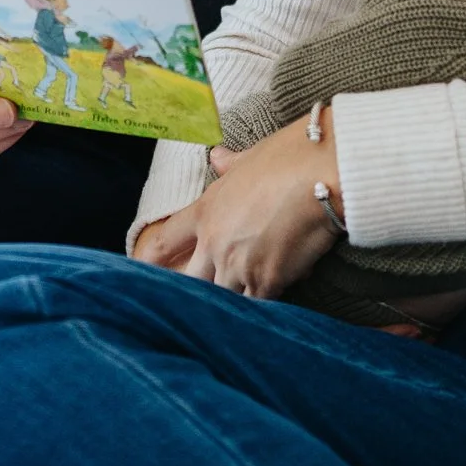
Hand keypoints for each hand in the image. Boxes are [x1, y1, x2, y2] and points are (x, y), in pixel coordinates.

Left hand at [132, 118, 340, 297]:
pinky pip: (257, 305)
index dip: (149, 261)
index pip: (164, 241)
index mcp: (205, 211)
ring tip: (237, 309)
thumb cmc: (290, 158)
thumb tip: (218, 157)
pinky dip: (265, 306)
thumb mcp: (252, 158)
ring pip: (223, 298)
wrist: (324, 174)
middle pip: (189, 282)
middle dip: (196, 291)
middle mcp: (214, 242)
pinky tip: (274, 301)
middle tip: (199, 302)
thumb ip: (231, 165)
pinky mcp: (267, 281)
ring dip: (232, 301)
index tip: (140, 274)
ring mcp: (238, 264)